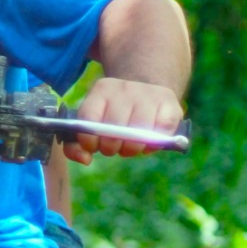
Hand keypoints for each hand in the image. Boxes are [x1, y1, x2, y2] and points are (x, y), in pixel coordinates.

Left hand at [65, 77, 183, 162]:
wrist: (147, 93)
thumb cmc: (113, 117)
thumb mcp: (91, 124)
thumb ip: (76, 146)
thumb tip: (85, 159)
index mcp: (101, 90)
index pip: (89, 117)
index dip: (89, 139)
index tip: (93, 147)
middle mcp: (124, 88)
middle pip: (115, 128)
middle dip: (112, 147)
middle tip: (114, 149)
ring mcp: (149, 93)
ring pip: (140, 131)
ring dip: (133, 148)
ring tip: (131, 147)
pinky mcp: (170, 102)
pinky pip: (163, 130)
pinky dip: (155, 143)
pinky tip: (148, 142)